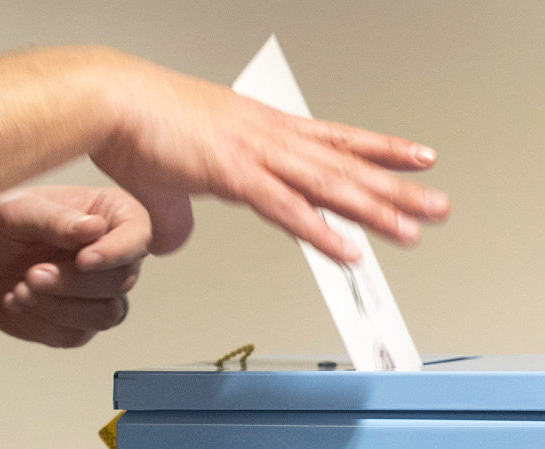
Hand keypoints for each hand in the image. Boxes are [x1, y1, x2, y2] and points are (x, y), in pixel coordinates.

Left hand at [0, 185, 148, 347]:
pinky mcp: (76, 323)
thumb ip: (55, 220)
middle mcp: (110, 255)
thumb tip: (94, 230)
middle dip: (74, 283)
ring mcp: (97, 293)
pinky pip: (77, 335)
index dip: (117, 251)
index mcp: (108, 214)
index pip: (138, 234)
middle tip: (32, 274)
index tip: (83, 259)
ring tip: (22, 288)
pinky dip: (44, 322)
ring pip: (107, 314)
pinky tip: (18, 301)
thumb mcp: (16, 211)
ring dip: (61, 306)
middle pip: (122, 280)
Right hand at [91, 53, 449, 261]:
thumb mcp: (164, 183)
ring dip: (374, 210)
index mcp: (260, 130)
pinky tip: (350, 249)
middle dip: (396, 188)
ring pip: (330, 186)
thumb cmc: (133, 129)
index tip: (414, 158)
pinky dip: (322, 231)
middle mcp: (269, 137)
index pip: (334, 141)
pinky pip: (288, 210)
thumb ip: (178, 216)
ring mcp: (256, 154)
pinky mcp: (234, 174)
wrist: (109, 102)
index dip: (378, 151)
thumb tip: (177, 239)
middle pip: (346, 165)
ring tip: (414, 228)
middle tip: (435, 205)